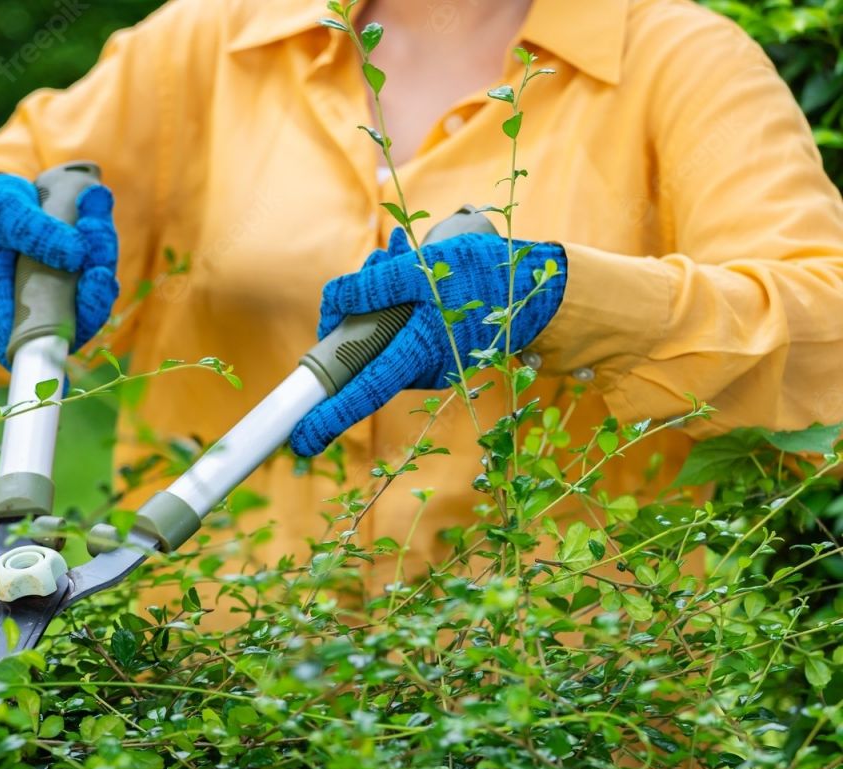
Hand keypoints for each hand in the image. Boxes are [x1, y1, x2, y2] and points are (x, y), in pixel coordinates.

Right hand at [0, 172, 118, 365]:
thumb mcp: (2, 210)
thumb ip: (33, 229)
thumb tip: (78, 255)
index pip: (16, 343)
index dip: (43, 361)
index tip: (66, 371)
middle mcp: (26, 303)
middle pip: (68, 322)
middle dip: (92, 299)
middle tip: (99, 270)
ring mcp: (52, 290)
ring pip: (88, 291)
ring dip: (101, 254)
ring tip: (94, 210)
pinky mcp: (70, 272)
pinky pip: (95, 264)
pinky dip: (100, 235)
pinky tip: (96, 200)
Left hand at [289, 229, 567, 457]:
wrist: (544, 289)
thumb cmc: (486, 275)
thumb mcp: (426, 267)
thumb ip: (375, 285)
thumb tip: (333, 301)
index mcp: (417, 355)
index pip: (362, 393)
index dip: (328, 417)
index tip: (300, 440)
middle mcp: (421, 368)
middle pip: (363, 349)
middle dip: (353, 309)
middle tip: (375, 264)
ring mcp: (430, 360)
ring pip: (380, 331)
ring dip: (378, 293)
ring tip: (400, 254)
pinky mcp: (437, 348)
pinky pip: (401, 327)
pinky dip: (397, 296)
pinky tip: (411, 263)